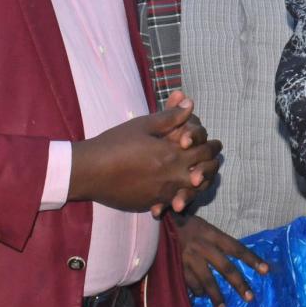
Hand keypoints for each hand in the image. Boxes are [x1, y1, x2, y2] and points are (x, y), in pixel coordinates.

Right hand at [70, 103, 221, 212]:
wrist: (90, 171)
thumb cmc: (115, 143)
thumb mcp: (143, 125)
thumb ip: (170, 116)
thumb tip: (190, 103)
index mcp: (172, 153)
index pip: (205, 150)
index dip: (212, 146)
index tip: (215, 143)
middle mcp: (172, 176)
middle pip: (204, 173)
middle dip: (211, 165)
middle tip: (212, 159)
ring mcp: (163, 193)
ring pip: (193, 192)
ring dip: (199, 183)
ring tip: (199, 176)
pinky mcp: (151, 203)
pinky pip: (174, 203)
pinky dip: (180, 197)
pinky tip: (179, 192)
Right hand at [176, 214, 268, 306]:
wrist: (154, 224)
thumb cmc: (181, 223)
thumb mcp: (201, 225)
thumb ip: (214, 240)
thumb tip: (231, 255)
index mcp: (211, 234)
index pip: (236, 248)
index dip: (252, 259)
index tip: (266, 270)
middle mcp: (203, 246)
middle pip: (225, 268)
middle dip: (239, 284)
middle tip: (250, 297)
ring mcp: (189, 258)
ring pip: (207, 281)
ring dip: (216, 295)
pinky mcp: (176, 267)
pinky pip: (190, 284)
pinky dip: (196, 291)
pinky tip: (200, 297)